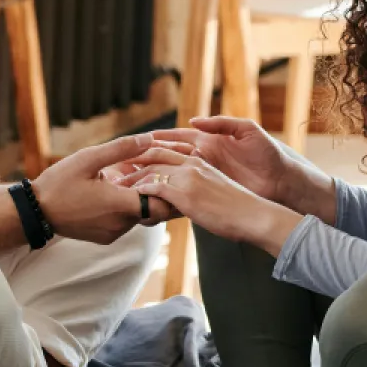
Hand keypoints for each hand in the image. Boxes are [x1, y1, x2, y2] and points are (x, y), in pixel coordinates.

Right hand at [31, 134, 178, 243]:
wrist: (36, 211)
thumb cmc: (60, 183)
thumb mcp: (89, 158)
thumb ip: (121, 149)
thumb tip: (149, 138)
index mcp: (119, 205)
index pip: (160, 204)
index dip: (166, 187)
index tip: (162, 170)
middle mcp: (120, 224)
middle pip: (153, 210)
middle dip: (154, 188)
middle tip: (148, 168)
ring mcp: (113, 233)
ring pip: (139, 215)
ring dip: (139, 196)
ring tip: (129, 174)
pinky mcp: (106, 236)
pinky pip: (126, 221)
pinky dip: (127, 205)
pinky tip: (115, 187)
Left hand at [121, 148, 302, 254]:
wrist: (253, 215)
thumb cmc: (236, 209)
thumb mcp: (214, 191)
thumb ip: (197, 188)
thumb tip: (182, 198)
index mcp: (198, 161)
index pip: (165, 151)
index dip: (145, 153)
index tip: (128, 159)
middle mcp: (191, 164)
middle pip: (153, 155)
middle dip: (132, 160)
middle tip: (113, 167)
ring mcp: (188, 177)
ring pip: (151, 170)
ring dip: (132, 177)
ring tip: (115, 184)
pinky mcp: (186, 192)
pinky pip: (157, 188)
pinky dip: (141, 191)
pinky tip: (130, 196)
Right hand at [151, 117, 304, 205]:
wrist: (283, 181)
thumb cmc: (268, 153)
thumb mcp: (248, 130)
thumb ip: (221, 123)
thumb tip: (193, 121)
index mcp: (212, 141)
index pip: (180, 137)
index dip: (161, 137)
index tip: (141, 139)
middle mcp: (206, 156)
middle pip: (173, 155)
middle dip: (153, 157)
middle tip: (130, 160)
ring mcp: (209, 174)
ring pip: (177, 173)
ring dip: (158, 174)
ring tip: (137, 178)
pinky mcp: (213, 190)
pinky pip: (188, 190)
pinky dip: (173, 190)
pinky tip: (158, 195)